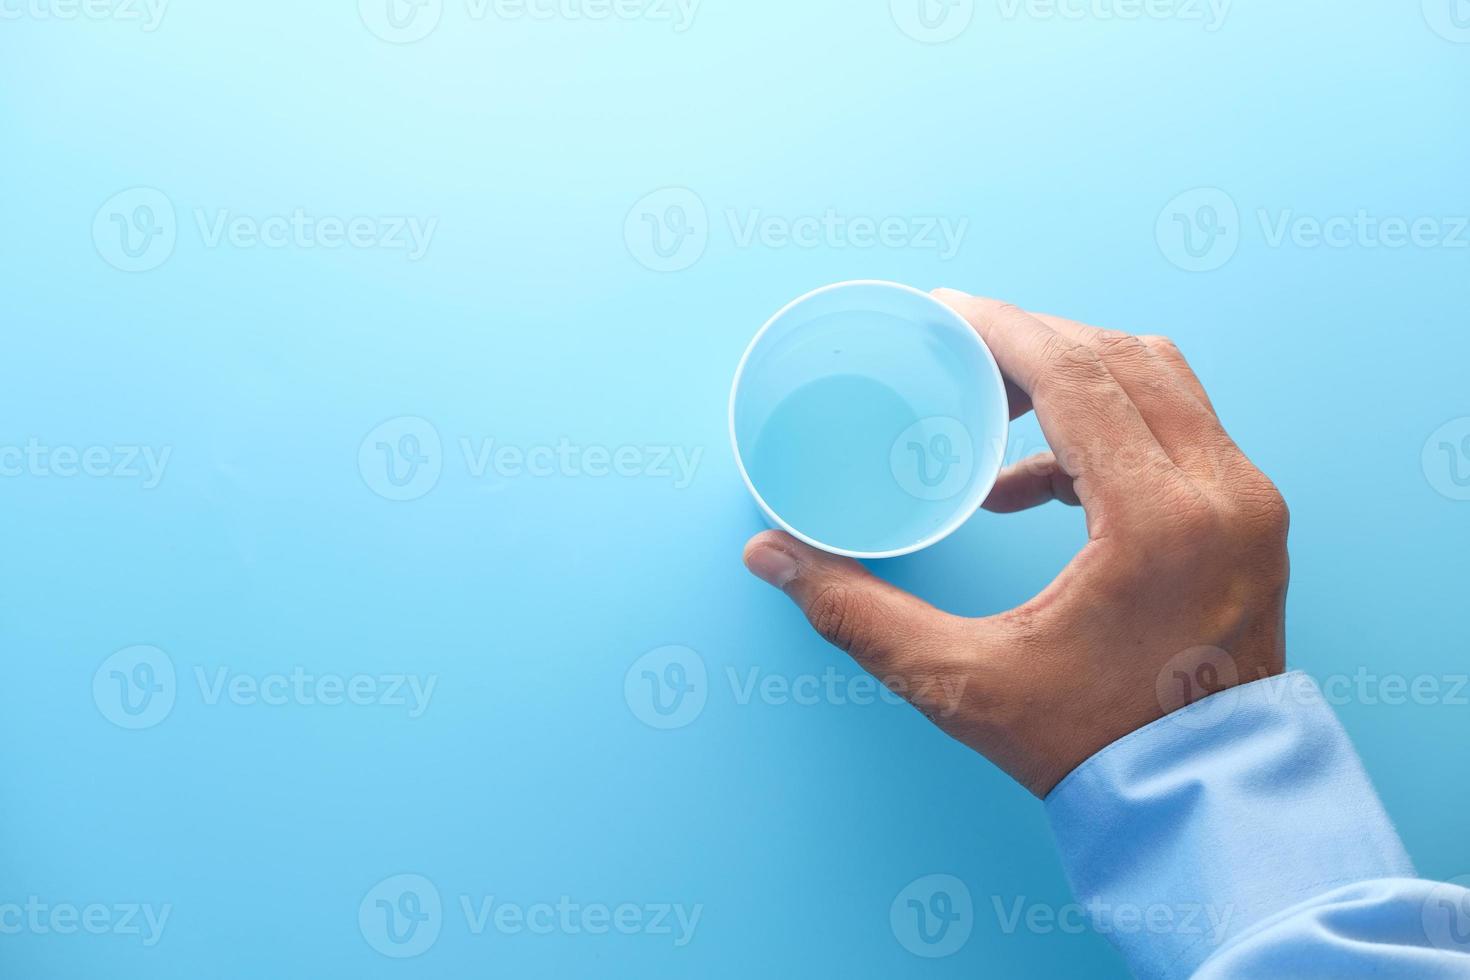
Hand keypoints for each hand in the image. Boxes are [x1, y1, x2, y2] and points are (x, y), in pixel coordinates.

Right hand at [742, 291, 1289, 796]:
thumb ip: (859, 614)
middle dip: (1035, 343)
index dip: (1006, 330)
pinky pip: (1178, 431)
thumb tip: (771, 556)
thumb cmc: (1095, 749)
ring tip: (995, 407)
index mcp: (1160, 522)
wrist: (1200, 805)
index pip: (1081, 375)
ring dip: (1078, 375)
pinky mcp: (1249, 522)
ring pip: (1162, 382)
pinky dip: (1106, 426)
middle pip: (1125, 358)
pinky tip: (1034, 485)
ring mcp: (1247, 506)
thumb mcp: (962, 683)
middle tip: (960, 355)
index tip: (946, 310)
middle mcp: (1223, 496)